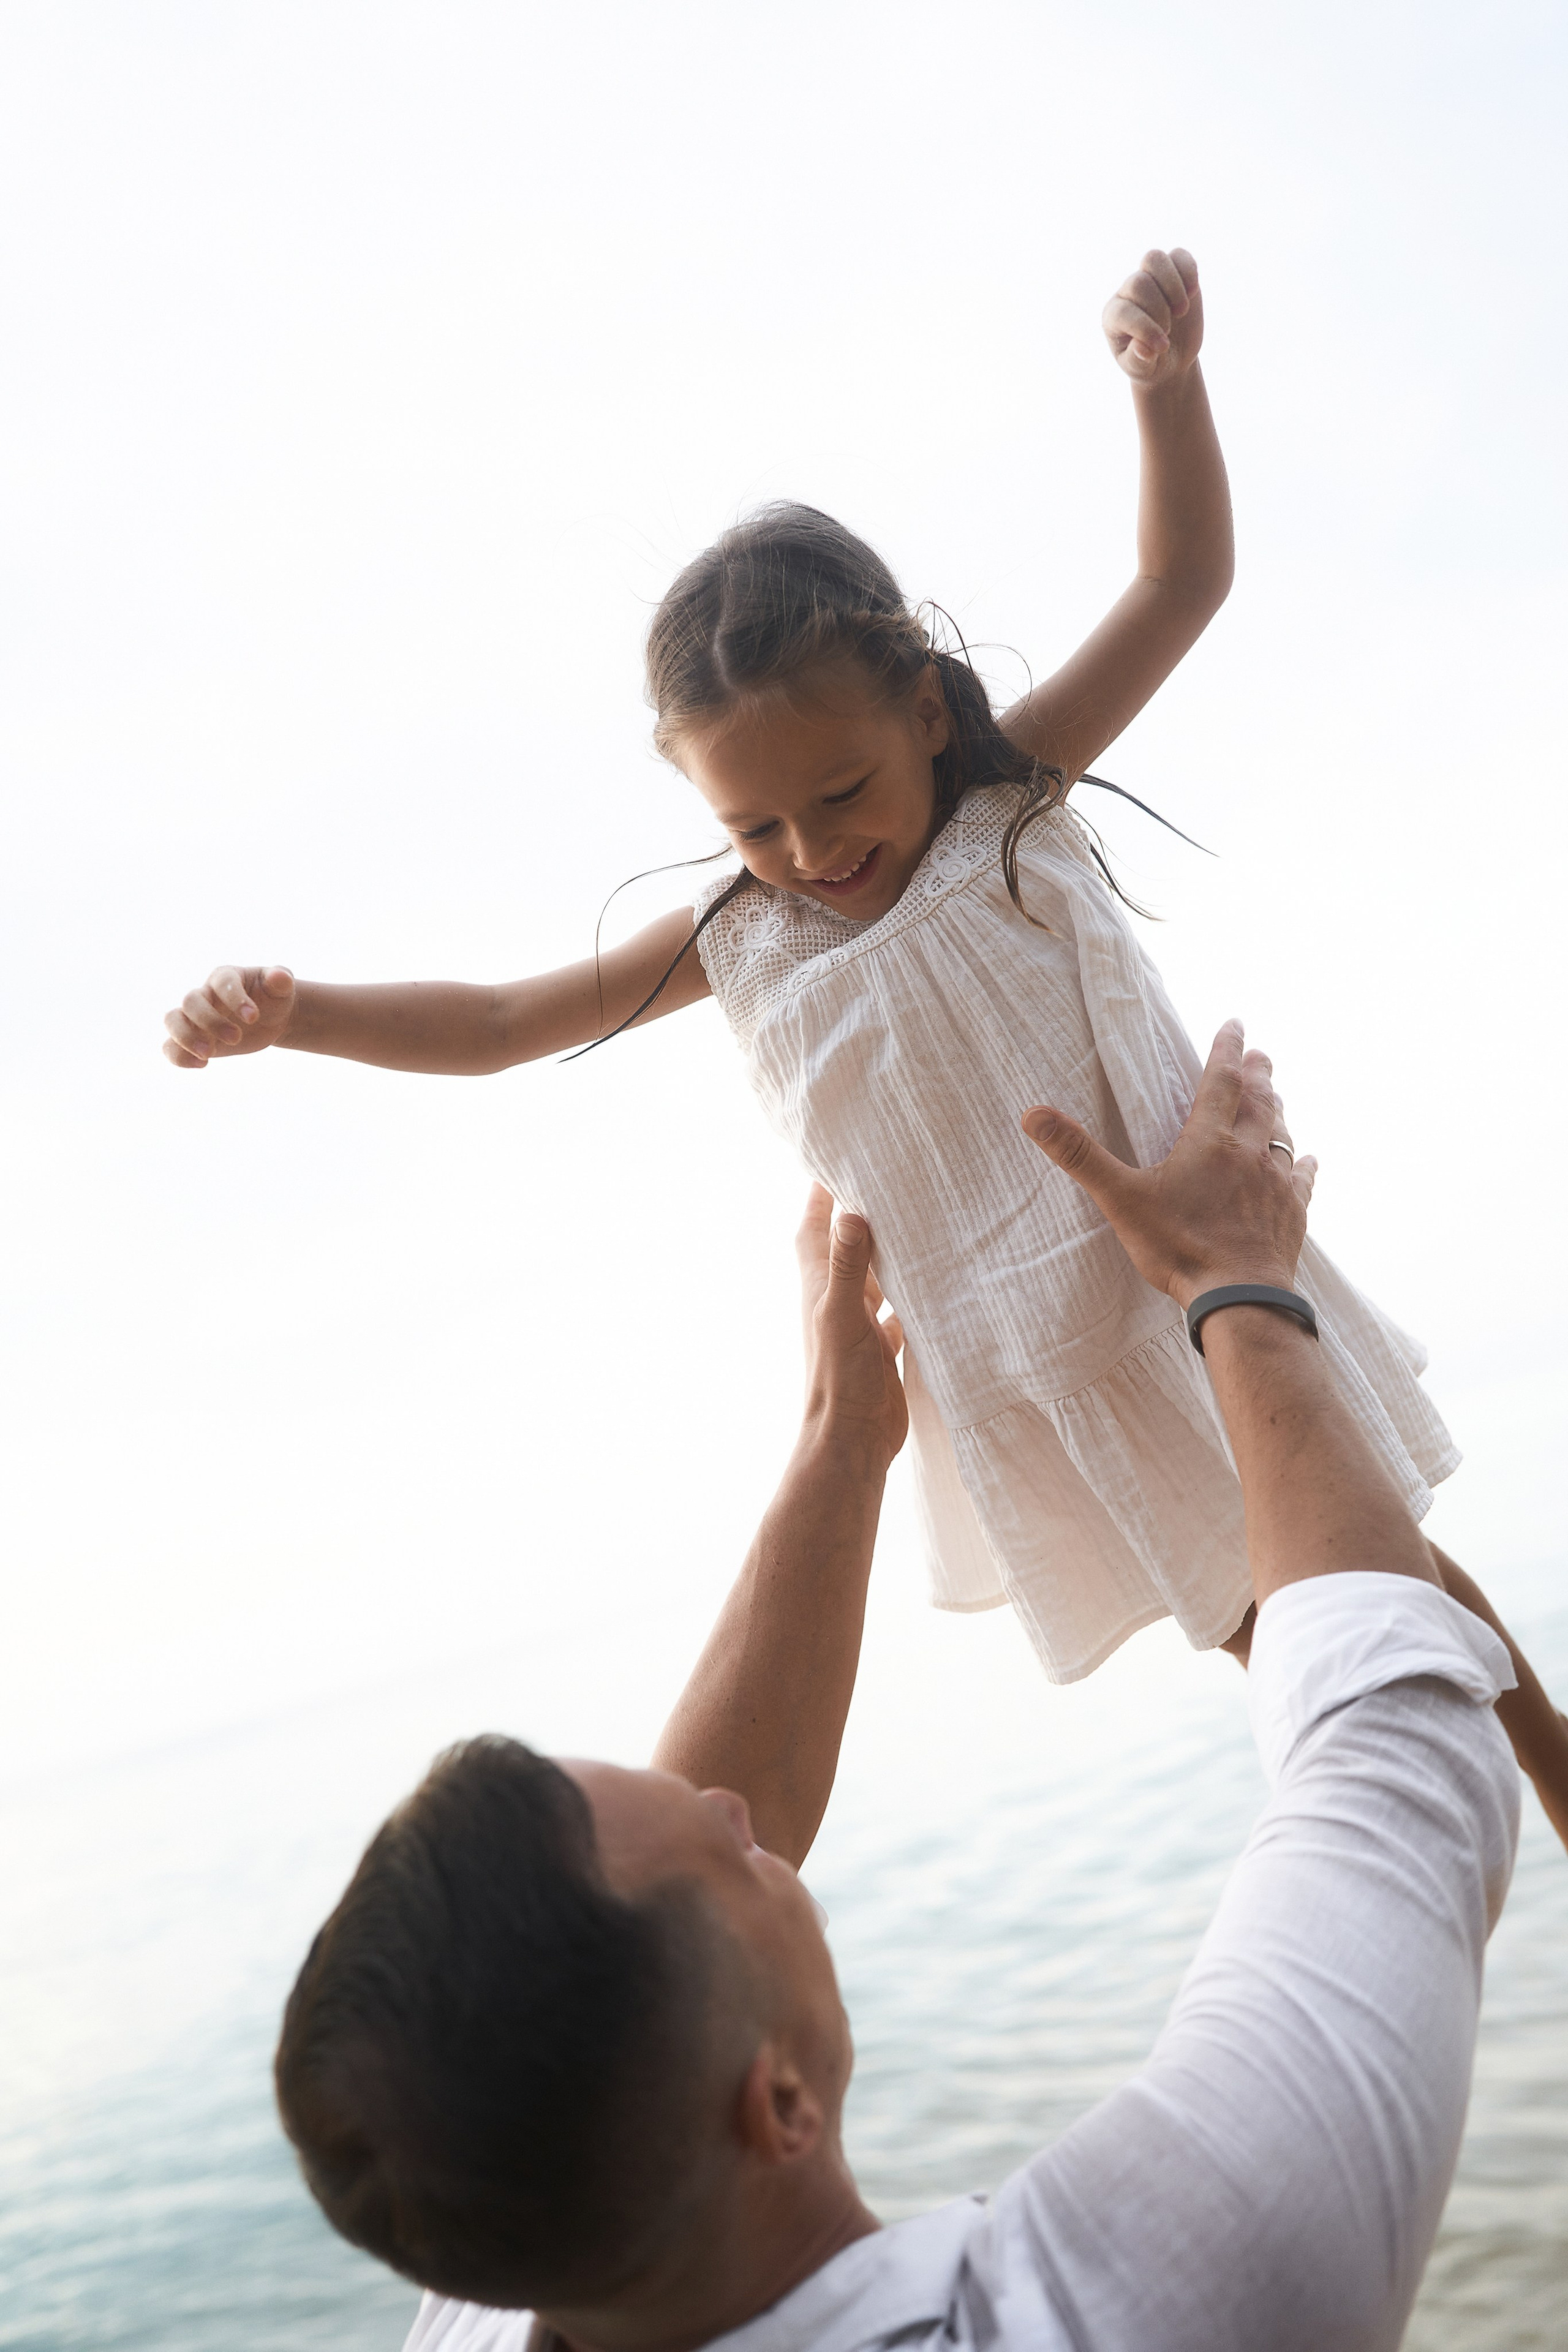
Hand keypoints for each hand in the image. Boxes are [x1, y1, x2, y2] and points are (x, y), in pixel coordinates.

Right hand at [164, 966, 295, 1067]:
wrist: (269, 1019)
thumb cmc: (273, 998)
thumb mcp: (281, 988)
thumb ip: (280, 979)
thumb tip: (280, 976)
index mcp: (225, 977)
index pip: (222, 982)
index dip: (235, 999)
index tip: (253, 1018)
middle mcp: (205, 994)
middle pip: (191, 1001)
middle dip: (210, 1022)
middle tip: (236, 1039)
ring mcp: (195, 1017)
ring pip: (172, 1020)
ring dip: (185, 1037)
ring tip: (208, 1054)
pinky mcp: (193, 1038)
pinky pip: (170, 1045)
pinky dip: (178, 1056)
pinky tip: (201, 1064)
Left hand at [796, 1184, 907, 1463]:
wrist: (852, 1439)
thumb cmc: (839, 1378)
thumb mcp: (842, 1315)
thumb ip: (848, 1266)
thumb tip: (850, 1211)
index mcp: (819, 1283)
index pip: (816, 1223)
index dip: (823, 1190)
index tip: (842, 1154)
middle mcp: (837, 1297)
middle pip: (848, 1243)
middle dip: (864, 1212)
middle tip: (893, 1179)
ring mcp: (859, 1322)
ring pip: (875, 1274)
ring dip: (890, 1251)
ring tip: (920, 1221)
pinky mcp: (881, 1345)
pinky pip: (897, 1309)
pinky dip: (911, 1293)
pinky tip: (935, 1284)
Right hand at [1021, 1019, 1316, 1310]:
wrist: (1238, 1296)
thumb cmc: (1179, 1246)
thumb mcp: (1121, 1198)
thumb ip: (1079, 1155)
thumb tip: (1034, 1114)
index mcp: (1209, 1142)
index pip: (1219, 1082)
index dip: (1225, 1050)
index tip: (1234, 1025)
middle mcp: (1249, 1154)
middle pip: (1258, 1102)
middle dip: (1258, 1074)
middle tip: (1261, 1054)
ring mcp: (1275, 1184)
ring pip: (1282, 1136)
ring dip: (1278, 1112)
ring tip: (1277, 1096)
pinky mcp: (1293, 1214)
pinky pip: (1303, 1181)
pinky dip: (1304, 1165)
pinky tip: (1309, 1160)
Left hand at [1103, 246, 1202, 390]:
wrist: (1171, 357)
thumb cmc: (1150, 364)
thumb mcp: (1141, 369)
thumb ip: (1138, 360)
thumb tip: (1143, 347)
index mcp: (1113, 316)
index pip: (1123, 311)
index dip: (1144, 328)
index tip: (1162, 348)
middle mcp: (1127, 293)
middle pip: (1139, 283)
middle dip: (1159, 309)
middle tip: (1168, 329)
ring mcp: (1151, 279)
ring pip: (1153, 258)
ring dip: (1172, 284)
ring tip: (1181, 310)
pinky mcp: (1175, 273)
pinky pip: (1179, 255)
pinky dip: (1189, 270)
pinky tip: (1192, 293)